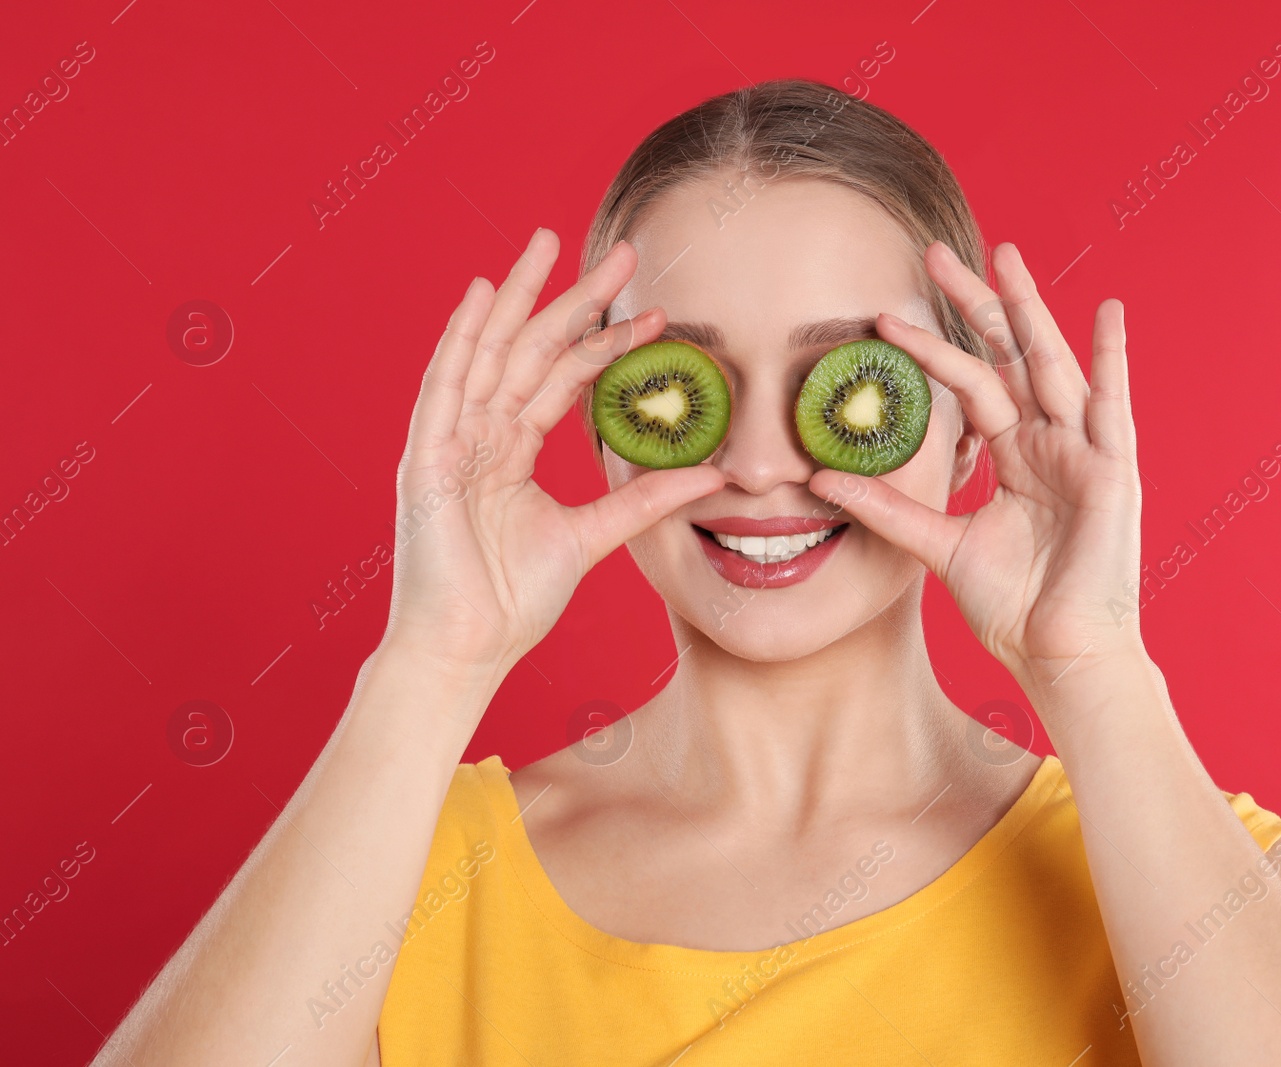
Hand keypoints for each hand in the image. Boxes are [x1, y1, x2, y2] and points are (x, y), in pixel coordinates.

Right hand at [383, 229, 724, 680]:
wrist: (466, 648)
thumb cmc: (512, 599)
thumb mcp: (593, 536)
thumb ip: (644, 500)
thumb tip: (711, 475)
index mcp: (510, 449)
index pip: (564, 379)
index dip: (607, 344)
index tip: (656, 316)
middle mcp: (479, 433)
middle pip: (532, 350)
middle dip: (574, 300)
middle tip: (621, 255)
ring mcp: (449, 440)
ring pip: (490, 351)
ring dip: (518, 296)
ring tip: (546, 243)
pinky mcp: (425, 456)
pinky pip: (444, 385)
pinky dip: (461, 338)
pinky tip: (482, 294)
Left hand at [810, 241, 1143, 690]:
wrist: (1058, 654)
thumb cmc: (1014, 606)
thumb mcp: (939, 545)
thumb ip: (889, 508)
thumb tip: (822, 478)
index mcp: (1014, 456)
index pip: (969, 384)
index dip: (930, 348)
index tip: (883, 316)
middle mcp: (1049, 442)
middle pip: (1008, 356)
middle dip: (975, 304)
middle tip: (935, 254)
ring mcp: (1083, 452)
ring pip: (1051, 365)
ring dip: (1028, 310)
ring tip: (1005, 256)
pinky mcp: (1113, 472)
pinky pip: (1113, 406)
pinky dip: (1112, 359)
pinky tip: (1107, 312)